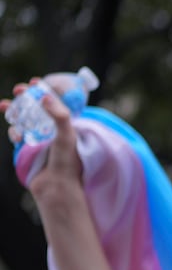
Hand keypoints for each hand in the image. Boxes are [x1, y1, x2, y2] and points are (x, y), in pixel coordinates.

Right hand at [4, 78, 84, 205]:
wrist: (54, 187)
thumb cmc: (66, 162)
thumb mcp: (66, 135)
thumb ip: (59, 115)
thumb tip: (44, 97)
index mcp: (66, 125)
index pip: (56, 103)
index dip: (45, 91)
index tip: (36, 82)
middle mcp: (53, 129)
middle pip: (36, 107)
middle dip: (25, 96)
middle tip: (19, 90)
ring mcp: (39, 138)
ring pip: (23, 118)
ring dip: (13, 110)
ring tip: (4, 106)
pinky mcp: (27, 147)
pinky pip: (17, 133)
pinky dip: (14, 131)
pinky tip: (16, 137)